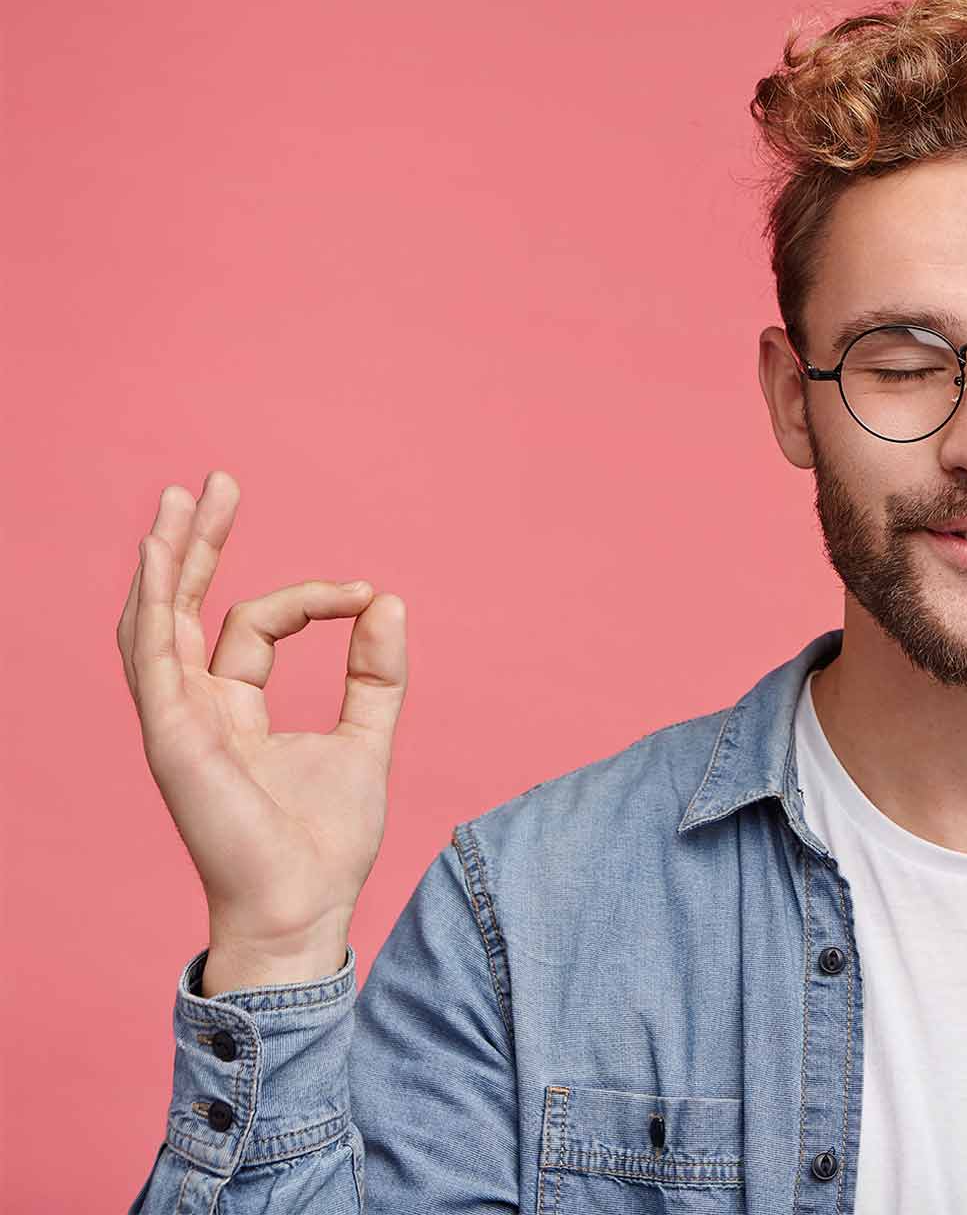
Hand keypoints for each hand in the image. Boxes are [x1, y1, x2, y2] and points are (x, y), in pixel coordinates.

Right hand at [116, 470, 408, 993]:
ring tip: (179, 500)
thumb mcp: (367, 738)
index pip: (257, 625)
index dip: (312, 599)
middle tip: (216, 481)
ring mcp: (177, 722)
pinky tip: (164, 556)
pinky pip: (153, 658)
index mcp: (234, 708)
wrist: (307, 906)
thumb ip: (376, 672)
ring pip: (156, 622)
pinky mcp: (172, 737)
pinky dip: (157, 602)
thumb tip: (391, 598)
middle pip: (187, 607)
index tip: (367, 592)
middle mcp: (196, 708)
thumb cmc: (327, 842)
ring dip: (166, 559)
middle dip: (200, 543)